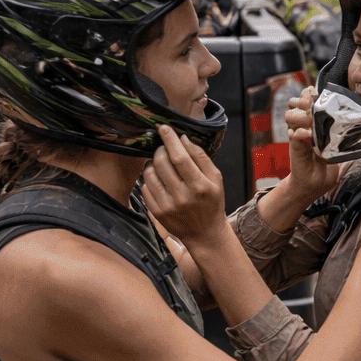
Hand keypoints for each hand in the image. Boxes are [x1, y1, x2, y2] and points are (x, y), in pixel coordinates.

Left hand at [143, 124, 227, 248]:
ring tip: (161, 163)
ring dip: (152, 162)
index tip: (164, 127)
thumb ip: (201, 157)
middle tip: (164, 147)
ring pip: (149, 173)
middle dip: (160, 149)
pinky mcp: (157, 212)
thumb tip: (183, 139)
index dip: (169, 140)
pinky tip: (159, 180)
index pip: (180, 157)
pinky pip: (145, 187)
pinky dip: (150, 178)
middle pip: (162, 163)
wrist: (205, 233)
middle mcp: (182, 196)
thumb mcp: (216, 179)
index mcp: (200, 186)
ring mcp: (167, 206)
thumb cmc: (212, 203)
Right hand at [283, 88, 339, 203]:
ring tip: (312, 117)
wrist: (314, 185)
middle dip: (304, 99)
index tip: (318, 91)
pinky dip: (301, 132)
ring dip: (301, 113)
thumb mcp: (338, 147)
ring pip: (289, 115)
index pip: (305, 100)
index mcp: (311, 123)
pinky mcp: (295, 147)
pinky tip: (310, 134)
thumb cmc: (326, 166)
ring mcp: (297, 136)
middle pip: (293, 103)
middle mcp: (302, 127)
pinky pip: (293, 134)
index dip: (309, 93)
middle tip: (314, 102)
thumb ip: (344, 136)